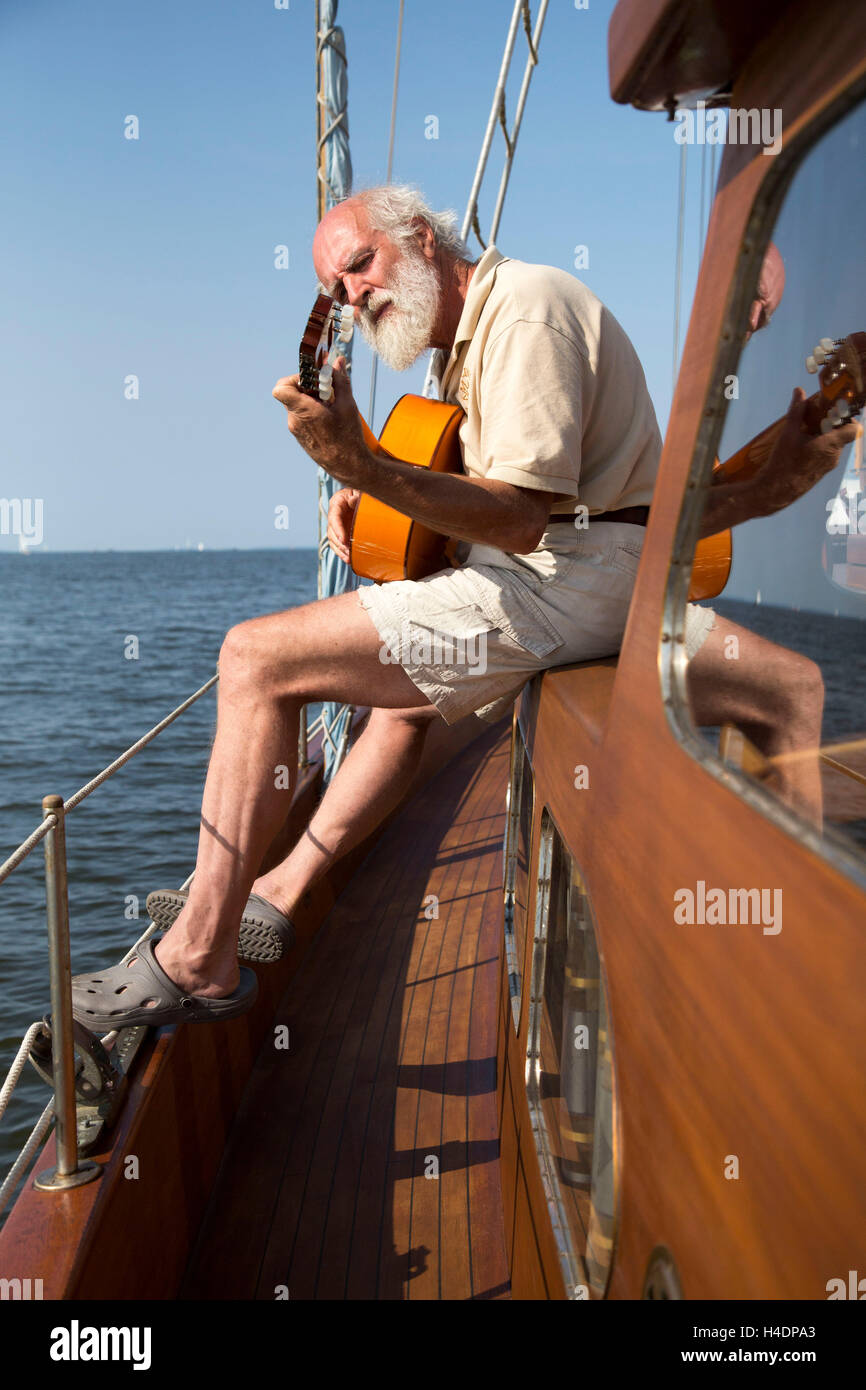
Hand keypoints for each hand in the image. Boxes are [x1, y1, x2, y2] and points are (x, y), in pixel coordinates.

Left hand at [272, 357, 367, 482]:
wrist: (347, 466)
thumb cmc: (348, 437)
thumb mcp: (347, 404)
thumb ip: (340, 380)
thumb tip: (337, 361)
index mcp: (303, 411)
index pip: (281, 388)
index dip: (293, 378)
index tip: (311, 379)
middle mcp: (294, 420)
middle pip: (291, 393)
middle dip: (307, 386)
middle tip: (325, 389)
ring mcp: (296, 429)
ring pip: (296, 404)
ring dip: (311, 399)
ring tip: (330, 405)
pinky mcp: (300, 435)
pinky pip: (300, 416)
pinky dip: (311, 410)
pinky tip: (328, 417)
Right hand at [327, 487, 360, 563]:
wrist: (361, 496)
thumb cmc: (360, 492)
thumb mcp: (358, 490)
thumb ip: (356, 495)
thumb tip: (353, 500)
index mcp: (337, 503)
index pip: (334, 518)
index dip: (338, 530)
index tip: (343, 540)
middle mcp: (334, 515)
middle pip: (331, 532)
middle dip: (339, 543)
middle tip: (348, 551)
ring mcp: (337, 525)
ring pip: (333, 540)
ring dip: (340, 550)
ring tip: (349, 559)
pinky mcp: (341, 533)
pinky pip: (338, 544)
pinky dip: (342, 553)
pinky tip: (348, 559)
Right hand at [756, 386, 860, 514]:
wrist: (776, 490)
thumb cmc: (783, 461)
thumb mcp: (789, 433)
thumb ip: (797, 411)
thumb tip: (799, 391)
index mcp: (831, 444)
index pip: (855, 429)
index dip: (849, 418)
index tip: (835, 412)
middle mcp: (834, 456)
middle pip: (843, 435)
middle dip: (832, 425)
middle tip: (816, 419)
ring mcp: (829, 466)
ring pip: (834, 445)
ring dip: (825, 437)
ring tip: (806, 433)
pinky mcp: (821, 473)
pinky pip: (827, 455)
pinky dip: (819, 447)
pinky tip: (803, 447)